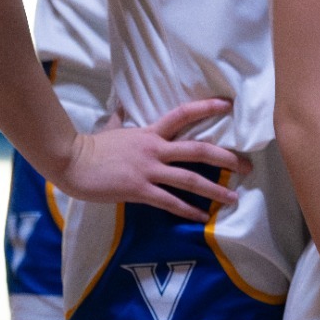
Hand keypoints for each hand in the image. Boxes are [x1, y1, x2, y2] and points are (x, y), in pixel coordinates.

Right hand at [53, 98, 249, 219]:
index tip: (229, 105)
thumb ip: (121, 117)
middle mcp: (155, 148)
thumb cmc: (92, 147)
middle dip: (227, 158)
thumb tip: (119, 104)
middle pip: (199, 150)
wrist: (71, 162)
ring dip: (215, 189)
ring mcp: (148, 169)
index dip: (207, 107)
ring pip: (190, 179)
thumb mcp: (111, 127)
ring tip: (234, 197)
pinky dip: (188, 210)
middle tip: (248, 166)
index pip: (184, 114)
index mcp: (151, 132)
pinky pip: (169, 201)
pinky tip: (202, 216)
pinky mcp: (139, 189)